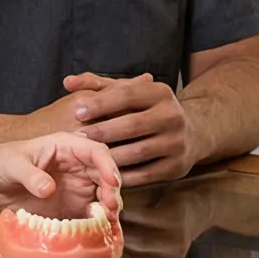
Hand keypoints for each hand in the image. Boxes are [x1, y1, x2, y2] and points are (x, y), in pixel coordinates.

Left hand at [0, 132, 120, 214]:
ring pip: (103, 194)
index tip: (111, 182)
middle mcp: (76, 165)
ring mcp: (76, 186)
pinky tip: (99, 228)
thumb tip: (48, 189)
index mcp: (65, 146)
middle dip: (112, 190)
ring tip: (108, 220)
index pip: (96, 151)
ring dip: (109, 206)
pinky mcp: (71, 205)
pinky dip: (98, 220)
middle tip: (111, 208)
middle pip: (105, 174)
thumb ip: (30, 175)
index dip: (107, 165)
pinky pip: (90, 212)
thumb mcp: (12, 164)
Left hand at [62, 72, 194, 184]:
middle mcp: (173, 115)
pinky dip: (122, 175)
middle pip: (133, 124)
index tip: (77, 111)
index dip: (101, 103)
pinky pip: (145, 174)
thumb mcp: (128, 93)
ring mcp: (177, 142)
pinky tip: (102, 174)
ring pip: (138, 152)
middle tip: (77, 136)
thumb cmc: (146, 111)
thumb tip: (67, 82)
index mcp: (160, 93)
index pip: (128, 95)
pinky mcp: (176, 167)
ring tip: (86, 157)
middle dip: (102, 131)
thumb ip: (96, 86)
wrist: (191, 134)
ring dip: (109, 155)